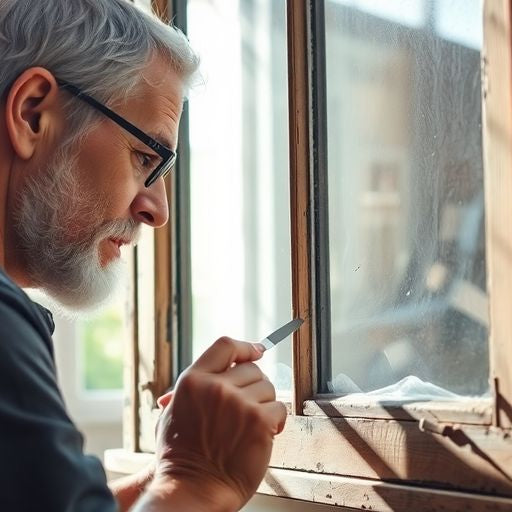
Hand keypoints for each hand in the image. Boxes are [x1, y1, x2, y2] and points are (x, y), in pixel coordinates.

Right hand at [152, 337, 286, 510]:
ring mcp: (239, 403)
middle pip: (252, 368)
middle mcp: (216, 387)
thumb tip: (216, 369)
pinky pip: (279, 408)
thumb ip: (194, 388)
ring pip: (268, 387)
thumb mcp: (173, 413)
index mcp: (193, 380)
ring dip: (264, 404)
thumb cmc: (181, 457)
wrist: (193, 489)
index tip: (256, 351)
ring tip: (250, 424)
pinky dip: (275, 421)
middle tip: (247, 406)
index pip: (225, 346)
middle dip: (254, 386)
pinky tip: (262, 434)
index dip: (245, 347)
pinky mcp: (259, 422)